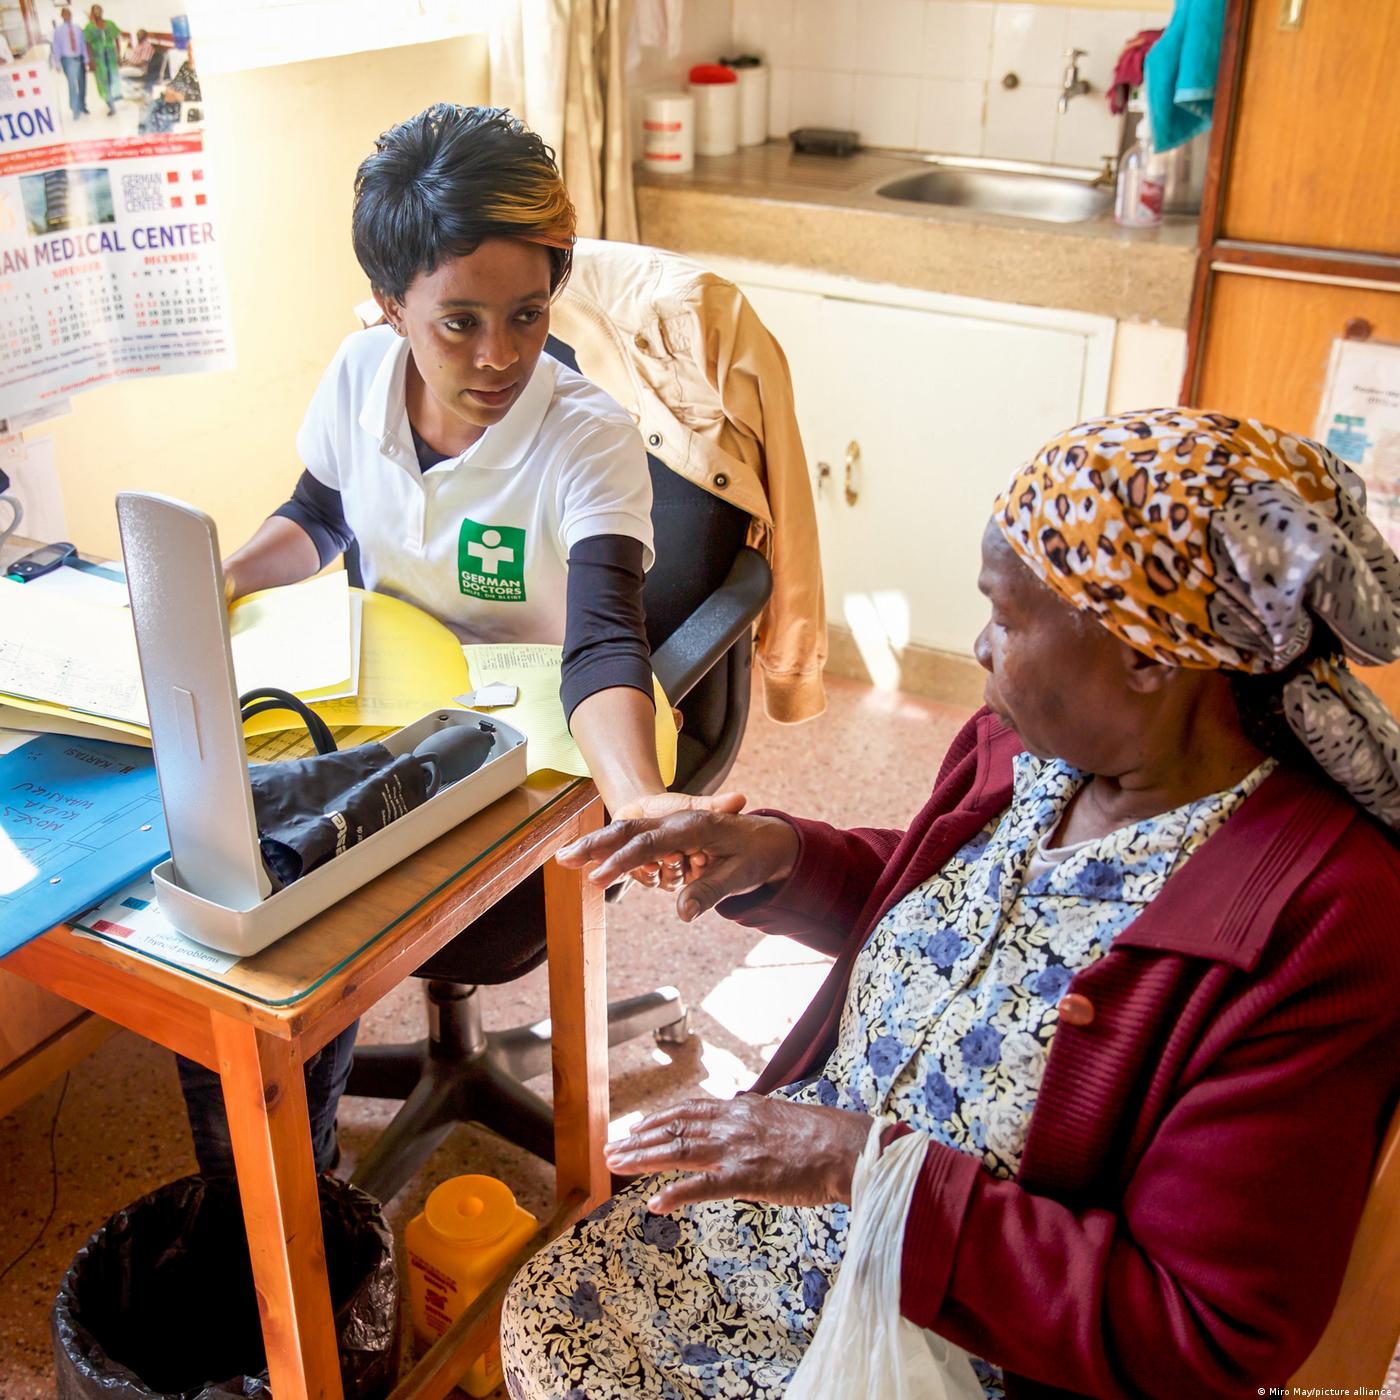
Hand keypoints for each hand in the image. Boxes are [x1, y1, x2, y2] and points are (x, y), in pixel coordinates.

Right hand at [558, 807, 799, 918]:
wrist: (764, 837)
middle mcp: (675, 822)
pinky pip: (635, 844)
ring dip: (595, 847)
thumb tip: (682, 914)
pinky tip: (588, 864)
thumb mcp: (739, 875)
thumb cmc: (753, 853)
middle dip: (593, 844)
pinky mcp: (664, 838)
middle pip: (627, 830)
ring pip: (625, 834)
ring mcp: (668, 828)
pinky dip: (611, 851)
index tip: (597, 879)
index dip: (621, 861)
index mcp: (692, 826)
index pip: (649, 842)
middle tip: (562, 859)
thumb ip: (709, 892)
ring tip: (563, 859)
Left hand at [605, 1096, 872, 1212]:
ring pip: (679, 1150)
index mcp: (742, 1110)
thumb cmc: (825, 1136)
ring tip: (616, 1165)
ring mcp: (737, 1150)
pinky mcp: (746, 1177)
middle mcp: (733, 1124)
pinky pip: (703, 1187)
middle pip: (675, 1128)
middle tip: (611, 1148)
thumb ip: (756, 1116)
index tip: (636, 1126)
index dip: (659, 1119)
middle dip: (639, 1138)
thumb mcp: (783, 1116)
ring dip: (643, 1158)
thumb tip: (743, 1110)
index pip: (690, 1110)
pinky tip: (654, 1203)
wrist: (849, 1149)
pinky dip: (675, 1194)